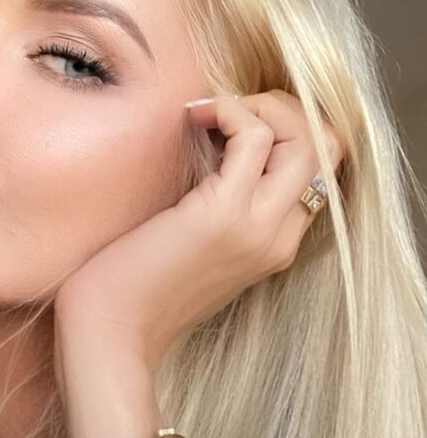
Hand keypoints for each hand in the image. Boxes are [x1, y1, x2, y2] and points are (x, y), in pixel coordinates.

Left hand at [54, 89, 345, 378]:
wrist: (112, 332)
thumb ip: (218, 201)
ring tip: (208, 113)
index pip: (319, 167)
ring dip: (257, 105)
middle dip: (282, 108)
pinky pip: (255, 137)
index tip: (230, 124)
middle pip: (325, 146)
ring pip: (304, 137)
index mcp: (277, 242)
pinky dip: (229, 110)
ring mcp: (258, 226)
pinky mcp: (223, 214)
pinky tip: (193, 117)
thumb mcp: (193, 239)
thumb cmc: (135, 283)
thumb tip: (214, 140)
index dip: (284, 129)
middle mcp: (279, 236)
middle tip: (226, 110)